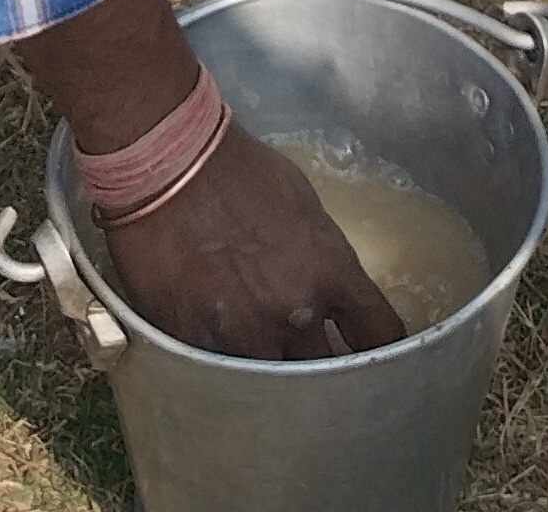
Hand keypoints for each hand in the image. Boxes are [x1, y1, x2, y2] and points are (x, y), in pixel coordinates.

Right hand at [100, 115, 406, 360]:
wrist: (167, 160)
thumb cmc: (239, 169)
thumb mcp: (302, 204)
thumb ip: (321, 258)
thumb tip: (325, 292)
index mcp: (330, 271)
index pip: (379, 334)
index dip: (378, 349)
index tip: (368, 354)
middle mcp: (295, 312)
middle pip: (327, 373)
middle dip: (320, 368)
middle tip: (309, 362)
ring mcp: (243, 333)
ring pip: (272, 387)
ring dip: (270, 374)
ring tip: (258, 358)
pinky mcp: (196, 343)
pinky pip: (220, 375)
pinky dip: (222, 367)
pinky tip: (216, 350)